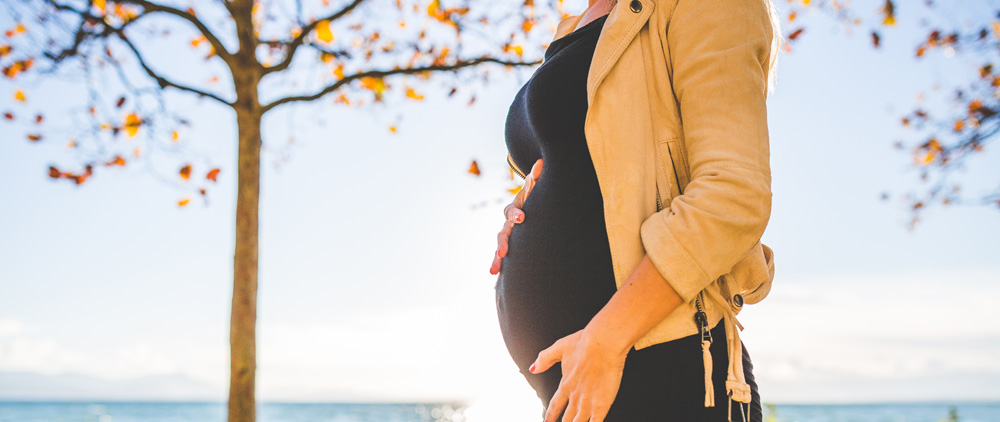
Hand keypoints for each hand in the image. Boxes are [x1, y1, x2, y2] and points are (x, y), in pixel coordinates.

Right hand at [489, 158, 542, 275]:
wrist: (527, 211)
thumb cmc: (534, 200)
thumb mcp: (535, 190)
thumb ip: (537, 179)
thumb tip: (541, 161)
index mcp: (514, 210)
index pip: (512, 211)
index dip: (516, 214)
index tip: (523, 218)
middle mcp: (507, 226)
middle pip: (501, 234)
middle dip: (501, 244)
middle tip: (503, 253)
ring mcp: (507, 239)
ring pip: (499, 250)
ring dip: (496, 261)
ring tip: (493, 273)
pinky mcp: (510, 252)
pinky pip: (504, 264)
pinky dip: (501, 275)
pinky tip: (495, 288)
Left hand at [530, 328, 628, 421]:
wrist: (603, 344)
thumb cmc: (584, 343)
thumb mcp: (559, 347)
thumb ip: (545, 359)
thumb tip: (533, 368)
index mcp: (566, 384)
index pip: (555, 405)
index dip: (551, 415)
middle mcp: (575, 395)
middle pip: (568, 417)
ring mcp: (588, 401)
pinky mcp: (602, 404)